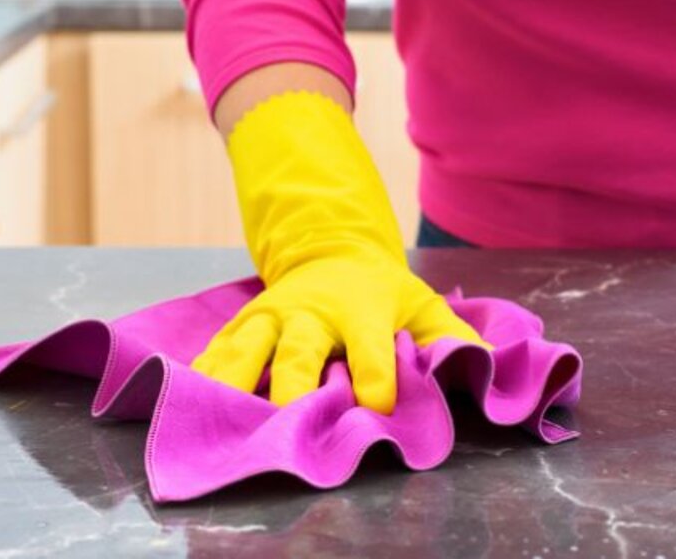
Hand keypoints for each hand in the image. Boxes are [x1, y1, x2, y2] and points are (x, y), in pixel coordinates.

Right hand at [190, 89, 492, 413]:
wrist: (331, 252)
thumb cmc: (380, 290)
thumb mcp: (420, 303)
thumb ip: (451, 335)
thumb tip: (488, 367)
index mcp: (361, 307)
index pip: (370, 345)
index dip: (376, 373)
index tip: (375, 404)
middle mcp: (313, 311)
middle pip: (301, 350)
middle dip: (295, 384)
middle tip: (287, 421)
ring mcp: (273, 314)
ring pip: (249, 347)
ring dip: (235, 381)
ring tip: (217, 414)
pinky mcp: (247, 320)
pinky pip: (222, 346)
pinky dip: (205, 371)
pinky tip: (187, 395)